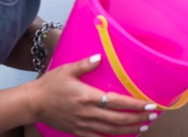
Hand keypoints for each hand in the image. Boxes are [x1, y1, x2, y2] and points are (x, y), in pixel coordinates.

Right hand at [30, 54, 156, 135]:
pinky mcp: (78, 132)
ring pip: (111, 131)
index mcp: (88, 97)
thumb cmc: (51, 85)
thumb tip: (100, 57)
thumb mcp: (67, 70)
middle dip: (138, 119)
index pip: (117, 102)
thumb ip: (85, 64)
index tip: (150, 105)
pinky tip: (123, 136)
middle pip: (118, 119)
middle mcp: (88, 113)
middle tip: (153, 116)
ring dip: (129, 130)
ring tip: (144, 127)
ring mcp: (83, 125)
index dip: (135, 105)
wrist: (33, 104)